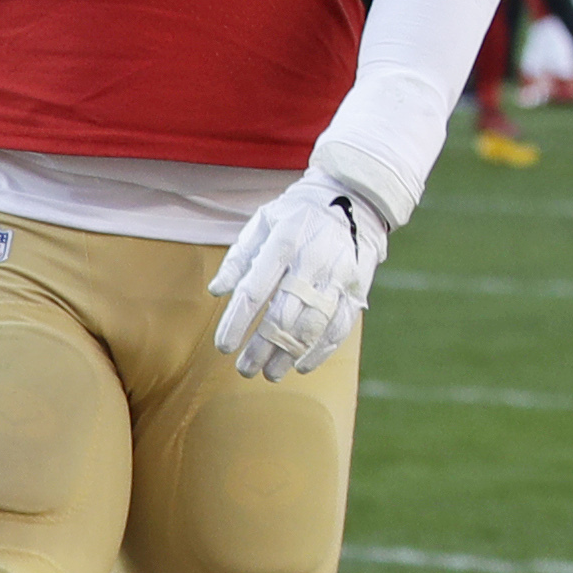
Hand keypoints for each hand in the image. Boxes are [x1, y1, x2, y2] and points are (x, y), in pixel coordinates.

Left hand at [207, 170, 389, 379]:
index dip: (236, 322)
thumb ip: (239, 257)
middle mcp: (313, 260)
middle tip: (244, 368)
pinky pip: (340, 327)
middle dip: (261, 347)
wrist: (355, 199)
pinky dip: (321, 351)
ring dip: (289, 355)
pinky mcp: (356, 288)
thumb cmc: (297, 215)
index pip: (254, 290)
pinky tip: (302, 365)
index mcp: (284, 242)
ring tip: (270, 373)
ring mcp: (338, 276)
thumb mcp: (263, 221)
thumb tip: (217, 291)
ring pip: (312, 326)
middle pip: (283, 315)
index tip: (223, 346)